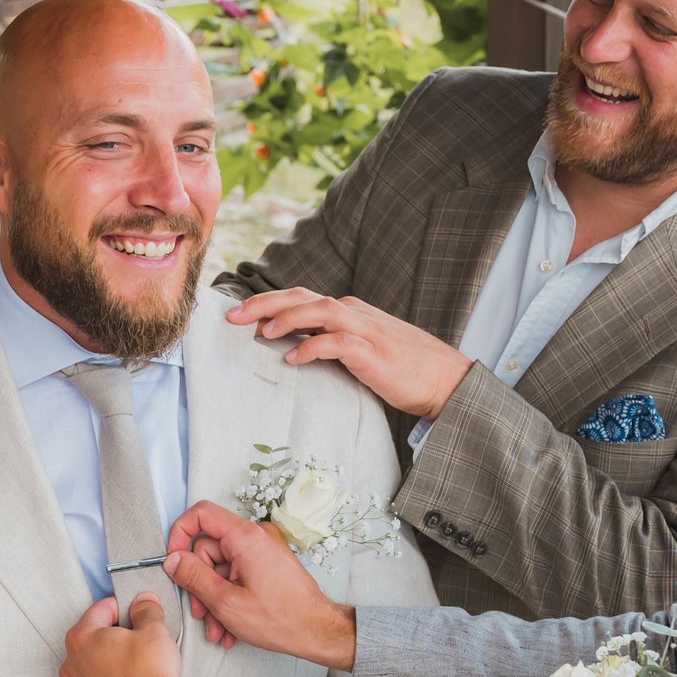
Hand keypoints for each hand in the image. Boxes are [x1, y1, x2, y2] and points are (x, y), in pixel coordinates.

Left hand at [59, 594, 185, 676]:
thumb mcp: (154, 631)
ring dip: (107, 663)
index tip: (134, 611)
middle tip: (136, 639)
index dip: (121, 607)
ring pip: (91, 667)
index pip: (100, 610)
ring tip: (133, 667)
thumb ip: (146, 610)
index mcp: (82, 638)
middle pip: (91, 639)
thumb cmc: (149, 676)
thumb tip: (143, 602)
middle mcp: (71, 664)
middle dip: (112, 636)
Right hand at [161, 502, 356, 667]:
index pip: (201, 514)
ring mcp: (263, 550)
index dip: (180, 535)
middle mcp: (256, 537)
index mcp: (246, 537)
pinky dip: (229, 598)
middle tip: (200, 614)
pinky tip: (229, 627)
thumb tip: (171, 559)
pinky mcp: (267, 565)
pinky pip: (237, 574)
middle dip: (200, 584)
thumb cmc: (280, 619)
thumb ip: (193, 577)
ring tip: (217, 630)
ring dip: (214, 599)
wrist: (318, 632)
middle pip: (208, 548)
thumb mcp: (226, 601)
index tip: (173, 561)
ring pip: (221, 568)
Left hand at [227, 288, 475, 419]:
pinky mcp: (373, 352)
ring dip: (286, 319)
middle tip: (232, 316)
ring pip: (318, 311)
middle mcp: (353, 313)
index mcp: (348, 311)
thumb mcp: (360, 351)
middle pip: (302, 297)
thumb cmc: (402, 368)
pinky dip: (311, 347)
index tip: (238, 313)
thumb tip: (294, 348)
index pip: (301, 298)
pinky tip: (292, 358)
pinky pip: (336, 343)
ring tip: (259, 333)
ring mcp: (364, 330)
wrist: (444, 379)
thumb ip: (330, 344)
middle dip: (264, 303)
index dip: (267, 302)